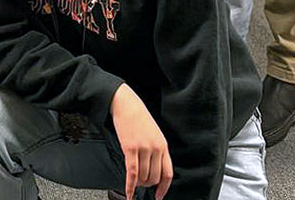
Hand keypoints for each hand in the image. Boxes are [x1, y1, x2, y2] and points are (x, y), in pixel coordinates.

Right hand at [110, 83, 172, 199]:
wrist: (126, 104)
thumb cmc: (138, 118)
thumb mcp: (154, 134)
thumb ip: (157, 151)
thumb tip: (154, 171)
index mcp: (163, 145)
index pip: (168, 173)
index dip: (164, 188)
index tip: (159, 196)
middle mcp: (155, 148)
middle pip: (154, 178)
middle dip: (147, 184)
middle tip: (141, 183)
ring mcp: (143, 148)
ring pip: (143, 177)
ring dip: (137, 183)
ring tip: (133, 181)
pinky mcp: (130, 148)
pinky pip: (132, 173)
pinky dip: (129, 186)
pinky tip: (128, 192)